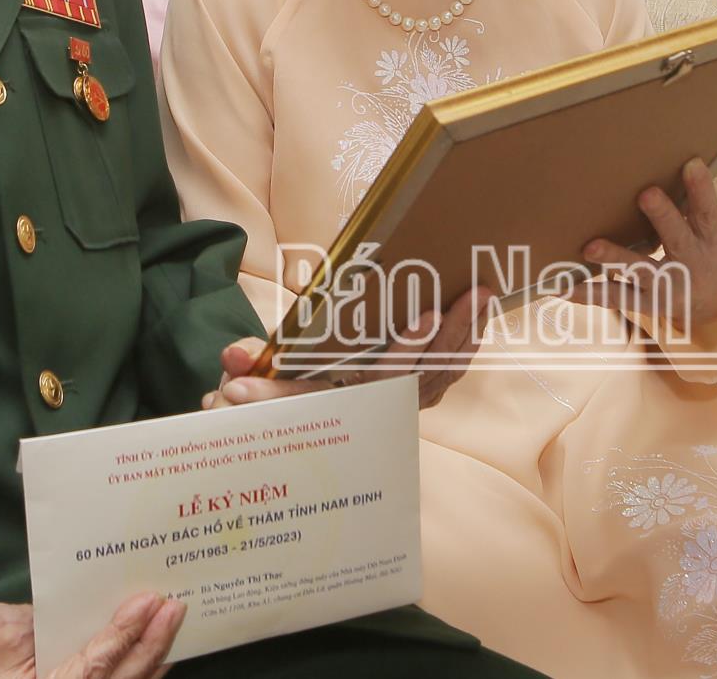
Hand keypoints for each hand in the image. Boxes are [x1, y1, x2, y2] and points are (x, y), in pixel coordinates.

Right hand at [0, 592, 183, 677]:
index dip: (125, 635)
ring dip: (149, 663)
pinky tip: (150, 656)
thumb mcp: (4, 628)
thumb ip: (50, 624)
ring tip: (170, 629)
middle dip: (150, 647)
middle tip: (173, 610)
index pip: (94, 667)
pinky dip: (131, 675)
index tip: (148, 604)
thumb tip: (96, 610)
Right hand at [205, 285, 492, 411]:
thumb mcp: (268, 383)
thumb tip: (230, 371)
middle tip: (476, 292)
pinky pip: (449, 374)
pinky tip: (480, 317)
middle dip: (455, 330)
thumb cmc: (284, 392)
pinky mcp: (416, 396)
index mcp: (351, 398)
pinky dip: (467, 346)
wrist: (299, 424)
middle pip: (428, 369)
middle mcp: (382, 404)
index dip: (408, 349)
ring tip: (486, 292)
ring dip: (468, 333)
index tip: (428, 316)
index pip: (382, 376)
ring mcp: (402, 403)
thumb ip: (256, 378)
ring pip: (444, 371)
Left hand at [580, 158, 716, 335]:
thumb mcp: (710, 233)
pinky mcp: (646, 304)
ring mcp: (668, 285)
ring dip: (614, 258)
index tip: (691, 163)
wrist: (714, 309)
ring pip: (640, 270)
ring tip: (590, 248)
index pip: (708, 211)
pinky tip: (562, 287)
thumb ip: (692, 207)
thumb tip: (674, 164)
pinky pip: (615, 297)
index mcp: (709, 239)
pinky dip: (588, 293)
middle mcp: (691, 263)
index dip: (702, 189)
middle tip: (646, 194)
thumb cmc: (705, 254)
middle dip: (662, 216)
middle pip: (677, 237)